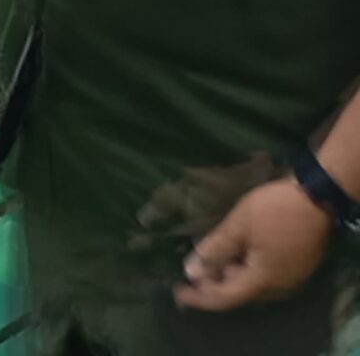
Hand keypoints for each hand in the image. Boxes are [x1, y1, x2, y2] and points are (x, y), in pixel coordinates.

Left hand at [177, 177, 333, 311]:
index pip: (226, 298)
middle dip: (214, 283)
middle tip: (193, 266)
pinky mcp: (296, 265)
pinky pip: (265, 274)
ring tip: (209, 254)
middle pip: (241, 292)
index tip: (178, 290)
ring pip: (253, 283)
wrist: (317, 196)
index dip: (200, 296)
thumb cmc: (274, 210)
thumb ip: (215, 250)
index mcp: (264, 281)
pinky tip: (234, 250)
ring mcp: (291, 276)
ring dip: (229, 273)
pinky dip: (245, 267)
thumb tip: (192, 271)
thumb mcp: (238, 226)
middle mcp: (280, 286)